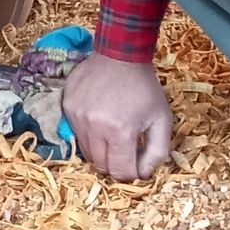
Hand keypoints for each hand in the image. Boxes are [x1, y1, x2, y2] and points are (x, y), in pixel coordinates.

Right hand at [61, 53, 173, 180]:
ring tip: (113, 133)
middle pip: (101, 165)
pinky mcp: (67, 107)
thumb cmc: (144, 88)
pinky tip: (100, 119)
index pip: (120, 171)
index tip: (136, 165)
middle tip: (125, 150)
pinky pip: (76, 134)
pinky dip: (89, 134)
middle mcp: (94, 126)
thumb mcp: (162, 119)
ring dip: (101, 150)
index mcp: (120, 131)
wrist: (120, 54)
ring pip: (86, 152)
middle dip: (115, 164)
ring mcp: (77, 116)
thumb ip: (157, 152)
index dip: (130, 173)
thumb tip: (142, 175)